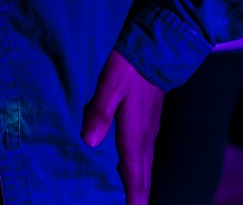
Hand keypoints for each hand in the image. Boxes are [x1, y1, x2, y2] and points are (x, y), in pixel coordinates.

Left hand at [80, 49, 163, 204]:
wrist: (154, 51)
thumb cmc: (129, 68)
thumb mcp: (108, 87)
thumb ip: (99, 113)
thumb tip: (89, 141)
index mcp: (134, 132)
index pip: (134, 172)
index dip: (133, 194)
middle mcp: (145, 136)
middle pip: (143, 174)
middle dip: (140, 196)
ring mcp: (149, 130)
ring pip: (145, 165)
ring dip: (141, 184)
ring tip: (136, 200)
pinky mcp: (148, 123)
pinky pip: (145, 154)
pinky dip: (141, 168)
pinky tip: (134, 170)